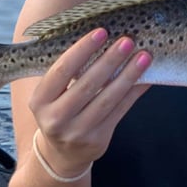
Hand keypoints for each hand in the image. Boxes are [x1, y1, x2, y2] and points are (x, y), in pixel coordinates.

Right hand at [29, 28, 151, 176]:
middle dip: (110, 60)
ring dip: (128, 75)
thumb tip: (104, 38)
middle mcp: (55, 118)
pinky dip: (135, 91)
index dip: (82, 50)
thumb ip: (69, 72)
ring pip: (107, 99)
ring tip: (144, 56)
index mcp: (40, 101)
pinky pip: (120, 111)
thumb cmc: (60, 111)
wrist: (61, 155)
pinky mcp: (98, 140)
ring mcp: (77, 132)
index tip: (101, 32)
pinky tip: (146, 77)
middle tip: (127, 41)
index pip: (61, 71)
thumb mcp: (53, 95)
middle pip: (87, 84)